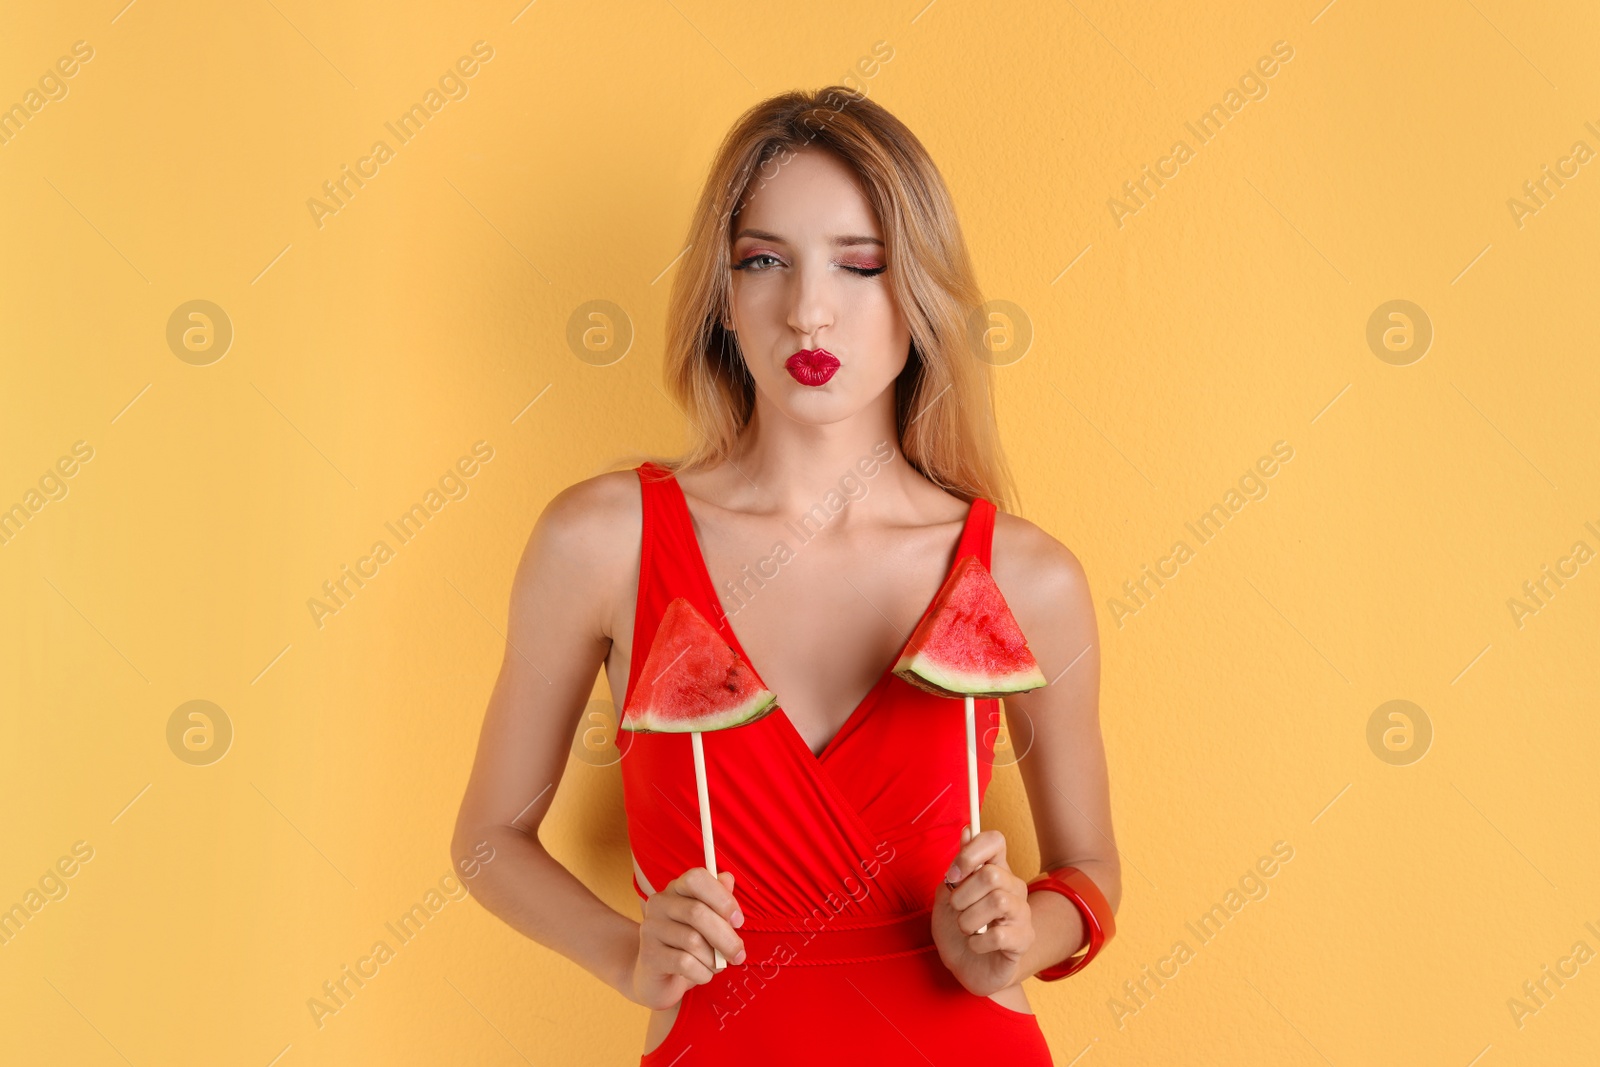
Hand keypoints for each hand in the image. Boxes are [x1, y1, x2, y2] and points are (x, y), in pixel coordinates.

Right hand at [628, 868, 746, 1009]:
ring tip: (717, 966)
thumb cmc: (688, 944)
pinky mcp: (649, 956)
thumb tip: (727, 878)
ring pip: (693, 941)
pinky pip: (685, 963)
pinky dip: (703, 973)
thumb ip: (719, 899)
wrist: (658, 977)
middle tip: (739, 955)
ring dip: (714, 959)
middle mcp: (659, 904)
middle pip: (697, 912)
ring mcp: (651, 929)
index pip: (696, 878)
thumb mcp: (707, 921)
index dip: (722, 898)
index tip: (738, 921)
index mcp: (675, 889)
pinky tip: (703, 974)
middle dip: (726, 937)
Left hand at [931, 827, 1034, 996]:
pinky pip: (999, 935)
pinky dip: (977, 942)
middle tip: (956, 910)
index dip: (972, 852)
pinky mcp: (1023, 940)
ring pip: (998, 902)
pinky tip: (975, 945)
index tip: (953, 874)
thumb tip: (967, 830)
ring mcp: (1021, 914)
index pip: (995, 840)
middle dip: (963, 895)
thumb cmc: (956, 929)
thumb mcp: (945, 896)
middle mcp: (1012, 887)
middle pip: (991, 874)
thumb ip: (957, 868)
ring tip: (965, 929)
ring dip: (969, 919)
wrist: (964, 968)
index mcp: (994, 870)